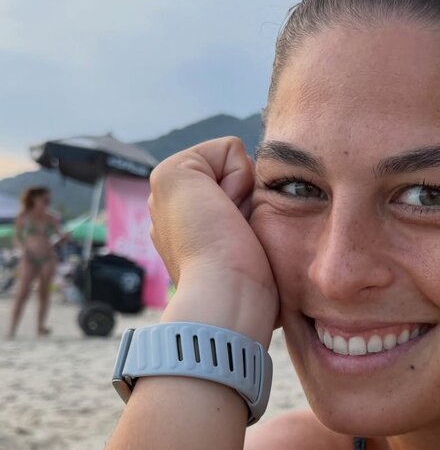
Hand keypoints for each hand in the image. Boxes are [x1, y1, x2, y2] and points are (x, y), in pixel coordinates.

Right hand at [148, 138, 279, 335]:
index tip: (241, 246)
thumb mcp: (253, 252)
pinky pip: (231, 149)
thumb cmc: (250, 291)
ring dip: (246, 195)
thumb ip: (251, 227)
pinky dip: (240, 179)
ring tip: (231, 229)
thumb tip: (263, 217)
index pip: (240, 195)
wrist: (229, 300)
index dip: (253, 213)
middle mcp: (172, 209)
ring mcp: (166, 191)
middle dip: (248, 201)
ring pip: (235, 164)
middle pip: (238, 177)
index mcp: (189, 230)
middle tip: (236, 238)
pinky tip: (226, 214)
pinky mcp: (170, 172)